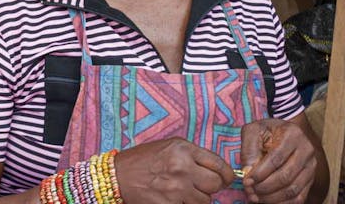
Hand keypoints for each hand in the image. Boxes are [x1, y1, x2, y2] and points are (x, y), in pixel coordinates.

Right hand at [113, 138, 236, 203]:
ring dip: (199, 198)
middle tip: (205, 186)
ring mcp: (175, 189)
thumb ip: (194, 154)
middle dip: (213, 187)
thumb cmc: (144, 159)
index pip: (219, 164)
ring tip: (187, 192)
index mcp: (184, 150)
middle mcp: (182, 168)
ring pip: (205, 201)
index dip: (227, 174)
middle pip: (215, 184)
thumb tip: (216, 168)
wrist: (117, 175)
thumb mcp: (171, 146)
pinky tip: (177, 199)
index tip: (227, 178)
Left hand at [241, 118, 318, 203]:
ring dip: (271, 198)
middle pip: (285, 177)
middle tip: (250, 191)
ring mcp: (311, 166)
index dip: (259, 173)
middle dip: (263, 188)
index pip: (276, 159)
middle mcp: (306, 149)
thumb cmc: (267, 132)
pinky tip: (268, 201)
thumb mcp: (254, 131)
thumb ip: (248, 149)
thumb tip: (248, 172)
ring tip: (256, 197)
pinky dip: (282, 203)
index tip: (246, 181)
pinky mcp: (311, 179)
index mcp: (293, 134)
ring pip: (292, 190)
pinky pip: (299, 198)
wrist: (283, 133)